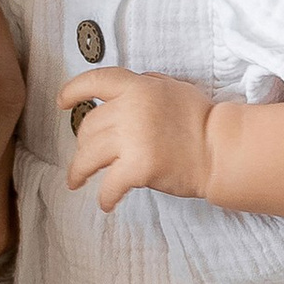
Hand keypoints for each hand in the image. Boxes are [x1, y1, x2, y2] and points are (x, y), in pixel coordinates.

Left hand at [59, 65, 214, 213]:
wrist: (222, 148)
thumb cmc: (202, 120)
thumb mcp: (173, 88)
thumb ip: (145, 86)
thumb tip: (123, 92)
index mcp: (138, 87)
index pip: (95, 81)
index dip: (73, 90)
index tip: (62, 102)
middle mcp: (130, 109)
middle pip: (88, 126)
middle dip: (83, 143)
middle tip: (85, 156)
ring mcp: (133, 139)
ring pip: (88, 156)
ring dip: (78, 171)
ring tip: (77, 181)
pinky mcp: (138, 168)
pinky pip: (108, 185)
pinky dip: (104, 197)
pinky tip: (106, 203)